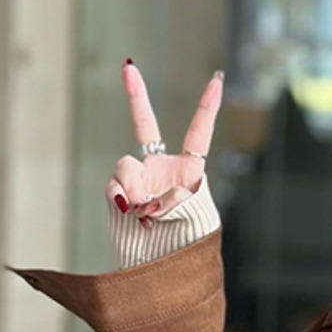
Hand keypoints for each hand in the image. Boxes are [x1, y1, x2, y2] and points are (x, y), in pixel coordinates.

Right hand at [106, 61, 223, 227]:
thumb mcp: (191, 214)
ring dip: (138, 190)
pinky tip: (131, 212)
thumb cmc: (184, 241)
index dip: (207, 106)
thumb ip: (168, 195)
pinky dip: (122, 198)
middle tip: (127, 67)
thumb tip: (135, 194)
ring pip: (126, 165)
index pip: (198, 132)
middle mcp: (159, 167)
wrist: (158, 265)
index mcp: (188, 169)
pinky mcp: (117, 192)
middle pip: (144, 125)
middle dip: (135, 95)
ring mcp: (136, 178)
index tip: (217, 79)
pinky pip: (114, 185)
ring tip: (148, 212)